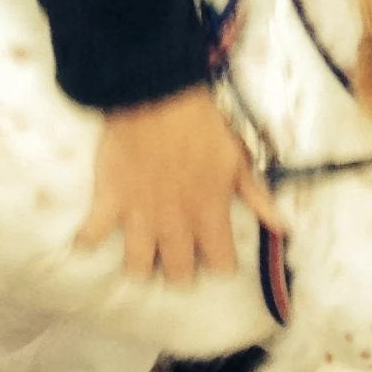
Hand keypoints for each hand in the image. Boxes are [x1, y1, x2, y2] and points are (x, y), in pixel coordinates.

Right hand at [78, 85, 285, 284]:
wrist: (157, 95)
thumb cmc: (202, 125)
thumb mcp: (239, 160)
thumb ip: (258, 198)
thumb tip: (283, 228)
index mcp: (210, 216)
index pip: (221, 267)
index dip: (221, 264)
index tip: (216, 254)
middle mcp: (175, 226)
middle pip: (178, 276)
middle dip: (180, 272)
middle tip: (178, 256)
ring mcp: (139, 217)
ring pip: (137, 268)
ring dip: (141, 265)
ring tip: (142, 253)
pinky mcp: (109, 202)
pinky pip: (92, 236)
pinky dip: (88, 240)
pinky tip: (90, 239)